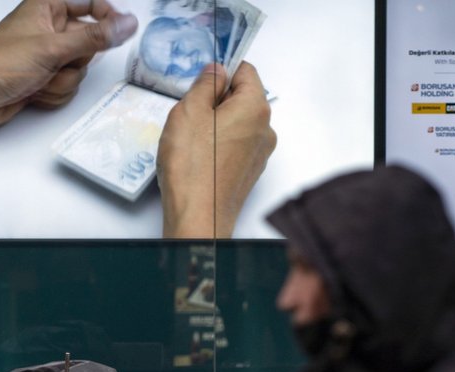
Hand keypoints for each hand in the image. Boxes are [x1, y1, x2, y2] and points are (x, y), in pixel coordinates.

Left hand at [0, 0, 137, 152]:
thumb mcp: (52, 49)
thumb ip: (95, 37)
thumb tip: (127, 24)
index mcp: (47, 7)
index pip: (91, 4)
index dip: (107, 17)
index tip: (117, 33)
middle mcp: (49, 29)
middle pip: (89, 43)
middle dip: (74, 61)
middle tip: (54, 63)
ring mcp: (46, 56)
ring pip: (79, 70)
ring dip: (61, 82)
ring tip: (36, 81)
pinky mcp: (42, 79)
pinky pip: (67, 87)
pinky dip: (53, 94)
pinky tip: (32, 93)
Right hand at [158, 62, 276, 238]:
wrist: (198, 217)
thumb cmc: (192, 166)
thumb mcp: (189, 111)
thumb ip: (205, 85)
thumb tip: (215, 72)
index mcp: (256, 107)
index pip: (245, 71)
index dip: (220, 71)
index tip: (200, 81)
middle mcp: (265, 129)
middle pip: (241, 98)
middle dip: (215, 100)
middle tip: (189, 114)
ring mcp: (259, 154)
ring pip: (237, 124)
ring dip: (214, 124)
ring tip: (190, 140)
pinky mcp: (248, 173)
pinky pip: (234, 147)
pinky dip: (217, 146)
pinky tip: (197, 158)